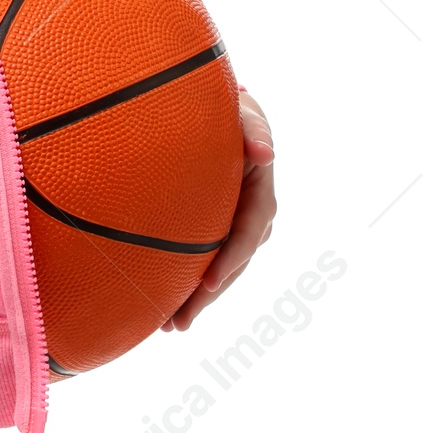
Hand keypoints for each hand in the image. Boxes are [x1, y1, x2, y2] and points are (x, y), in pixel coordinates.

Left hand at [160, 85, 275, 331]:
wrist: (212, 110)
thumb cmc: (224, 106)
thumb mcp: (241, 111)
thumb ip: (252, 127)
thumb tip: (266, 153)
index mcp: (259, 189)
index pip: (251, 228)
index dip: (232, 258)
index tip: (207, 283)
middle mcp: (252, 214)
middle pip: (235, 261)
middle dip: (208, 294)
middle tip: (179, 322)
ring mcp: (235, 224)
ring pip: (220, 268)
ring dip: (197, 299)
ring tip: (169, 326)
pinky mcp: (216, 228)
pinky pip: (206, 260)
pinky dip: (189, 283)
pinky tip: (166, 307)